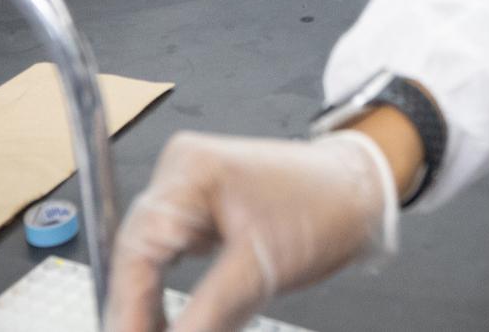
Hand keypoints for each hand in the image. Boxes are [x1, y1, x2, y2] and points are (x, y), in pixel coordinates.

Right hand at [106, 132, 395, 331]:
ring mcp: (187, 189)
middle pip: (135, 251)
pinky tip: (165, 322)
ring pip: (147, 256)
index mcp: (191, 171)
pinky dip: (165, 290)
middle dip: (135, 307)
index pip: (138, 247)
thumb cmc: (326, 208)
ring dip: (147, 303)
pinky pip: (166, 255)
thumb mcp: (264, 268)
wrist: (359, 190)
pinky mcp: (198, 209)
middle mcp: (180, 173)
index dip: (128, 305)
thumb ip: (211, 313)